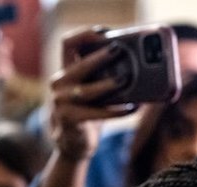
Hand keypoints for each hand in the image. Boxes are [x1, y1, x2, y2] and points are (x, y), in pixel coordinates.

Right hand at [49, 27, 137, 161]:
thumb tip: (138, 65)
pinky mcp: (68, 120)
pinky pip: (96, 113)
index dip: (85, 34)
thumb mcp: (92, 91)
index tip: (105, 32)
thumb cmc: (87, 112)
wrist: (72, 144)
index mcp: (65, 71)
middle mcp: (59, 84)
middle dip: (99, 57)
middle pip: (79, 65)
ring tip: (125, 80)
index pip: (68, 43)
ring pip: (87, 91)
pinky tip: (132, 108)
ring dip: (108, 85)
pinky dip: (116, 111)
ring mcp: (61, 103)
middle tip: (119, 50)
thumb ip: (104, 76)